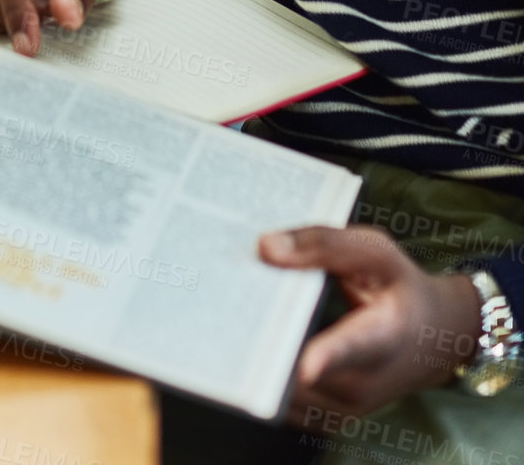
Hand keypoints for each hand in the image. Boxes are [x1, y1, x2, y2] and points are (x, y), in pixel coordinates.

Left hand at [258, 225, 483, 424]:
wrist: (434, 337)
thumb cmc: (400, 287)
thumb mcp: (375, 251)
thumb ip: (323, 244)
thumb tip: (266, 248)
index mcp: (384, 333)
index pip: (353, 348)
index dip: (327, 358)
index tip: (306, 365)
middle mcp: (365, 382)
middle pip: (298, 373)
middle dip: (261, 342)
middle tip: (227, 306)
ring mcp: (345, 407)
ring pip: (283, 391)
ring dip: (257, 359)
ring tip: (239, 318)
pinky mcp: (327, 417)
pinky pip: (283, 401)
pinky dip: (266, 373)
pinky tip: (254, 339)